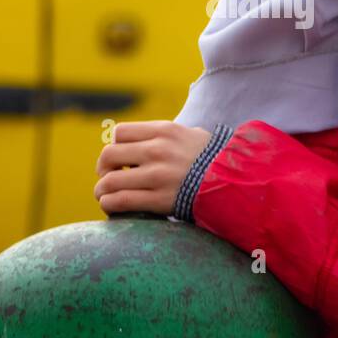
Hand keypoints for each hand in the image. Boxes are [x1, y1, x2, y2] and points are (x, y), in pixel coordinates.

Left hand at [94, 120, 211, 215]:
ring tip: (104, 195)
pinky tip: (111, 207)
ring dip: (102, 190)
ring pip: (111, 181)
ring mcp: (158, 175)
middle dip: (103, 168)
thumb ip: (167, 136)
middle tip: (107, 177)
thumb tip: (146, 140)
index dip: (113, 146)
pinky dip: (109, 204)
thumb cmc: (213, 160)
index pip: (120, 132)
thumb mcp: (191, 136)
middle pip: (109, 155)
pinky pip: (121, 201)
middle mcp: (157, 150)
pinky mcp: (160, 199)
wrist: (235, 182)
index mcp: (164, 131)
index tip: (118, 159)